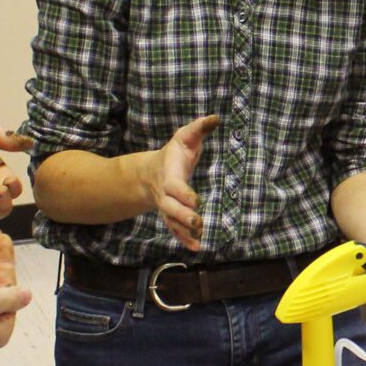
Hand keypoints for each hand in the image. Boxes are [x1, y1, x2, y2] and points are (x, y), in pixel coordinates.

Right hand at [143, 115, 218, 249]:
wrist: (150, 172)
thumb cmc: (174, 152)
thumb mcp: (185, 137)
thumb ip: (199, 128)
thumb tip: (215, 118)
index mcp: (169, 175)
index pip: (174, 187)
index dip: (184, 194)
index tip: (197, 201)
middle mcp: (165, 194)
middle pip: (170, 208)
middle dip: (183, 216)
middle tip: (198, 223)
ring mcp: (166, 207)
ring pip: (171, 222)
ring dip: (184, 231)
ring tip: (199, 238)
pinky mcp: (171, 216)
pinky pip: (175, 229)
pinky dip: (184, 239)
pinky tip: (196, 247)